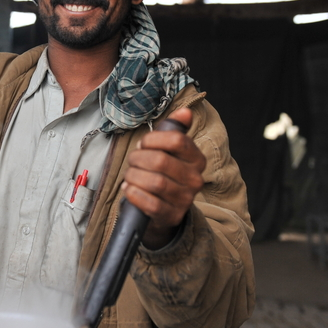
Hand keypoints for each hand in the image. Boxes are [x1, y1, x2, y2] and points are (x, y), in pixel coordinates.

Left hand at [121, 107, 206, 248]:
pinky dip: (134, 194)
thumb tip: (185, 112)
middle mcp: (195, 180)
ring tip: (130, 176)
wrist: (164, 209)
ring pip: (154, 182)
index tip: (143, 145)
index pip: (177, 140)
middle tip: (133, 161)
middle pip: (161, 161)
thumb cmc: (164, 174)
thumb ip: (176, 129)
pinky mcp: (171, 215)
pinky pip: (149, 203)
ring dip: (134, 176)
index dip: (152, 140)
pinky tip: (129, 190)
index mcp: (197, 159)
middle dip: (138, 159)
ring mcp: (184, 200)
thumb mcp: (170, 151)